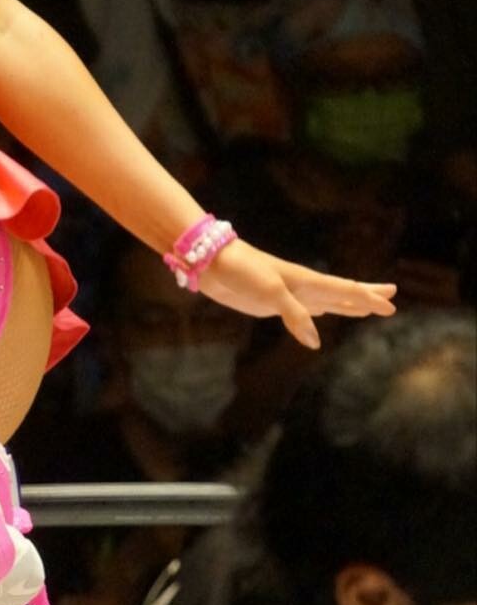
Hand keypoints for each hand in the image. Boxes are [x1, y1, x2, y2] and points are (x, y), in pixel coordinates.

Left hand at [198, 238, 395, 349]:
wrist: (212, 262)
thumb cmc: (242, 271)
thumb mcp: (270, 293)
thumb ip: (295, 316)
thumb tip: (315, 343)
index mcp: (306, 281)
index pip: (345, 290)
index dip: (368, 298)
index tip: (392, 303)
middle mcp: (302, 287)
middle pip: (342, 294)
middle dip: (366, 298)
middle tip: (391, 301)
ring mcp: (288, 295)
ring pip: (326, 302)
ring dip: (347, 305)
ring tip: (365, 309)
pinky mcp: (272, 304)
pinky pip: (305, 311)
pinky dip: (319, 314)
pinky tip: (322, 317)